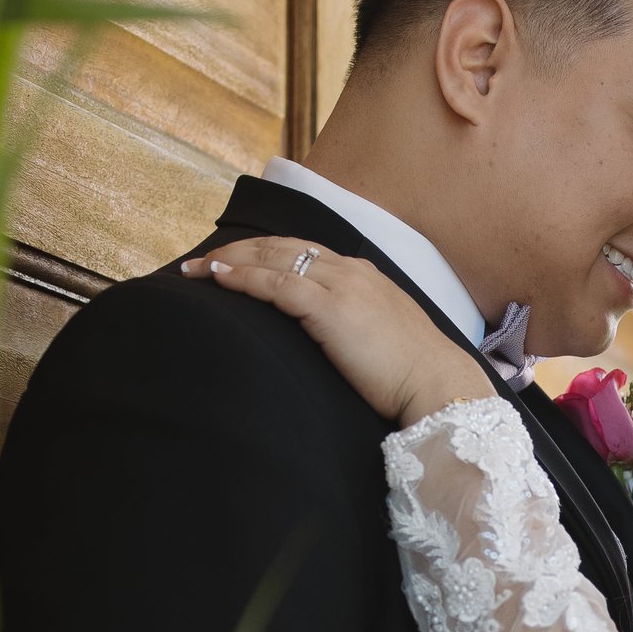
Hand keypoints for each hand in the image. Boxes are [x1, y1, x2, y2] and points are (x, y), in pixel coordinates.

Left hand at [185, 234, 494, 430]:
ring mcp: (340, 286)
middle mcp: (349, 271)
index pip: (303, 251)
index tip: (234, 261)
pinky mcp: (330, 309)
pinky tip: (218, 279)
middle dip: (237, 251)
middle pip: (282, 246)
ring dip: (229, 260)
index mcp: (363, 275)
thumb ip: (355, 326)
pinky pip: (276, 284)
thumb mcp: (381, 338)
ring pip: (273, 257)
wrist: (438, 385)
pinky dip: (243, 278)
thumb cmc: (413, 374)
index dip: (264, 252)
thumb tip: (333, 338)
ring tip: (194, 269)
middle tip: (199, 262)